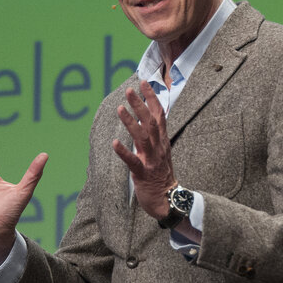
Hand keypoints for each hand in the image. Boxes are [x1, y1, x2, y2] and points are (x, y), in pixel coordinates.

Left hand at [111, 81, 174, 221]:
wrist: (168, 200)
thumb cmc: (162, 175)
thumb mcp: (162, 151)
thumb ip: (155, 135)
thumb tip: (146, 117)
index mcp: (162, 141)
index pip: (159, 114)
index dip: (152, 98)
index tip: (143, 82)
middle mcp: (158, 147)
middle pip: (150, 122)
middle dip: (140, 104)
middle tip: (129, 90)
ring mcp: (151, 160)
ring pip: (141, 137)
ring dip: (130, 122)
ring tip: (119, 108)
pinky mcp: (143, 174)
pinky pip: (133, 162)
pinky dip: (124, 152)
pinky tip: (114, 143)